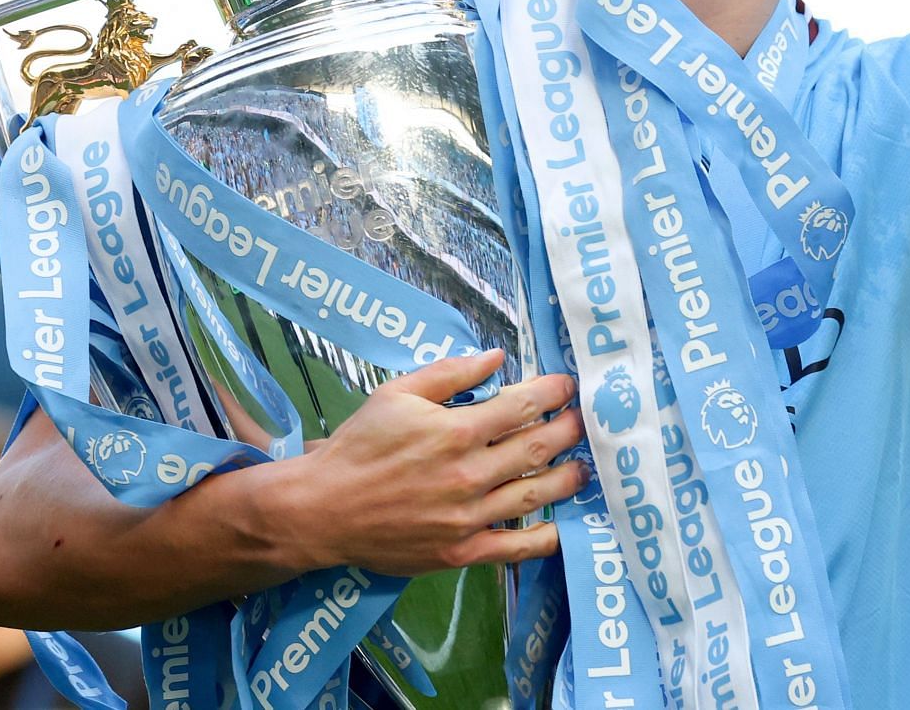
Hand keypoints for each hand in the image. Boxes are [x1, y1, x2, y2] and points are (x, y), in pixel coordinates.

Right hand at [281, 349, 585, 576]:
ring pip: (536, 494)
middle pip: (539, 447)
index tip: (568, 387)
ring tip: (584, 467)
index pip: (523, 406)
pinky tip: (562, 527)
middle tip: (584, 422)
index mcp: (457, 430)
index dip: (553, 394)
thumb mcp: (397, 393)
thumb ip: (450, 373)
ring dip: (568, 478)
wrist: (324, 508)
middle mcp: (470, 473)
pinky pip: (515, 547)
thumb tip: (497, 357)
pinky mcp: (461, 551)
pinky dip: (545, 538)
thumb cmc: (359, 446)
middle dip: (569, 430)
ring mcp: (469, 516)